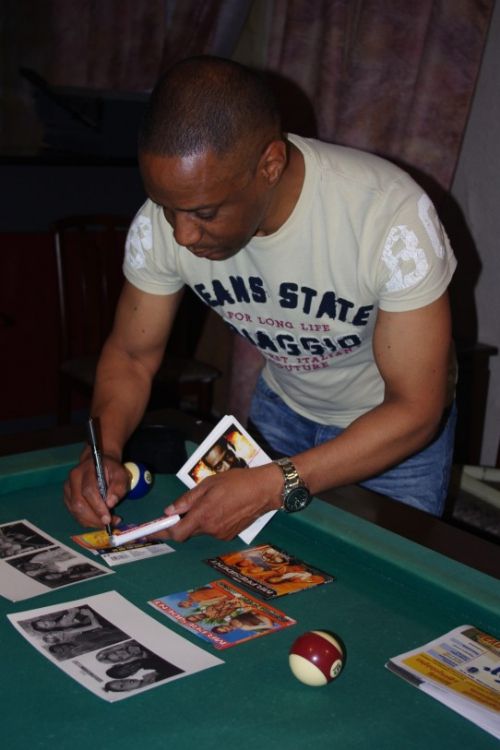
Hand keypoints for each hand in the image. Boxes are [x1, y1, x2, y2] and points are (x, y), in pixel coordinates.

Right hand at [63, 453, 128, 528]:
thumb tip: (111, 503)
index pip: (89, 490)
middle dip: (94, 517)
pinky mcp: (67, 496)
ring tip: (105, 524)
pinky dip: (85, 520)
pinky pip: (74, 512)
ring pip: (75, 510)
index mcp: (87, 469)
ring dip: (90, 521)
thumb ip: (118, 487)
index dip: (98, 507)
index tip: (108, 519)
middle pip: (79, 502)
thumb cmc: (111, 470)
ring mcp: (68, 488)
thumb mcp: (121, 474)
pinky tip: (96, 521)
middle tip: (108, 524)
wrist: (97, 463)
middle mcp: (73, 478)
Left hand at [158, 463, 282, 541]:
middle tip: (181, 509)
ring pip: (200, 530)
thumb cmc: (237, 482)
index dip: (161, 533)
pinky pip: (212, 530)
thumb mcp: (209, 484)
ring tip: (210, 501)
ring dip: (198, 520)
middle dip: (181, 522)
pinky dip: (209, 521)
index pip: (176, 532)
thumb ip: (188, 499)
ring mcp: (221, 534)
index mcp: (204, 515)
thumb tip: (170, 511)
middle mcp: (211, 529)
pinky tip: (220, 507)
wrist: (265, 490)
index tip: (149, 532)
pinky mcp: (229, 535)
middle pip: (187, 531)